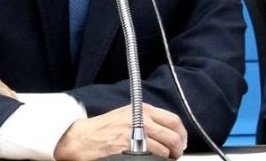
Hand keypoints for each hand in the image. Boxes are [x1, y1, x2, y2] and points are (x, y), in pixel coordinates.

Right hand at [54, 103, 186, 159]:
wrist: (84, 138)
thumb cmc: (103, 128)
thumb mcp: (127, 114)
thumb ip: (147, 118)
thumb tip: (168, 131)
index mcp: (142, 110)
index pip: (173, 120)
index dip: (181, 134)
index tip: (181, 142)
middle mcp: (142, 120)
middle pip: (174, 136)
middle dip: (178, 149)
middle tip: (175, 155)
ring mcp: (137, 135)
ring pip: (166, 150)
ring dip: (168, 158)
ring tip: (162, 159)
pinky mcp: (132, 149)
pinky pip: (155, 158)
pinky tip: (151, 160)